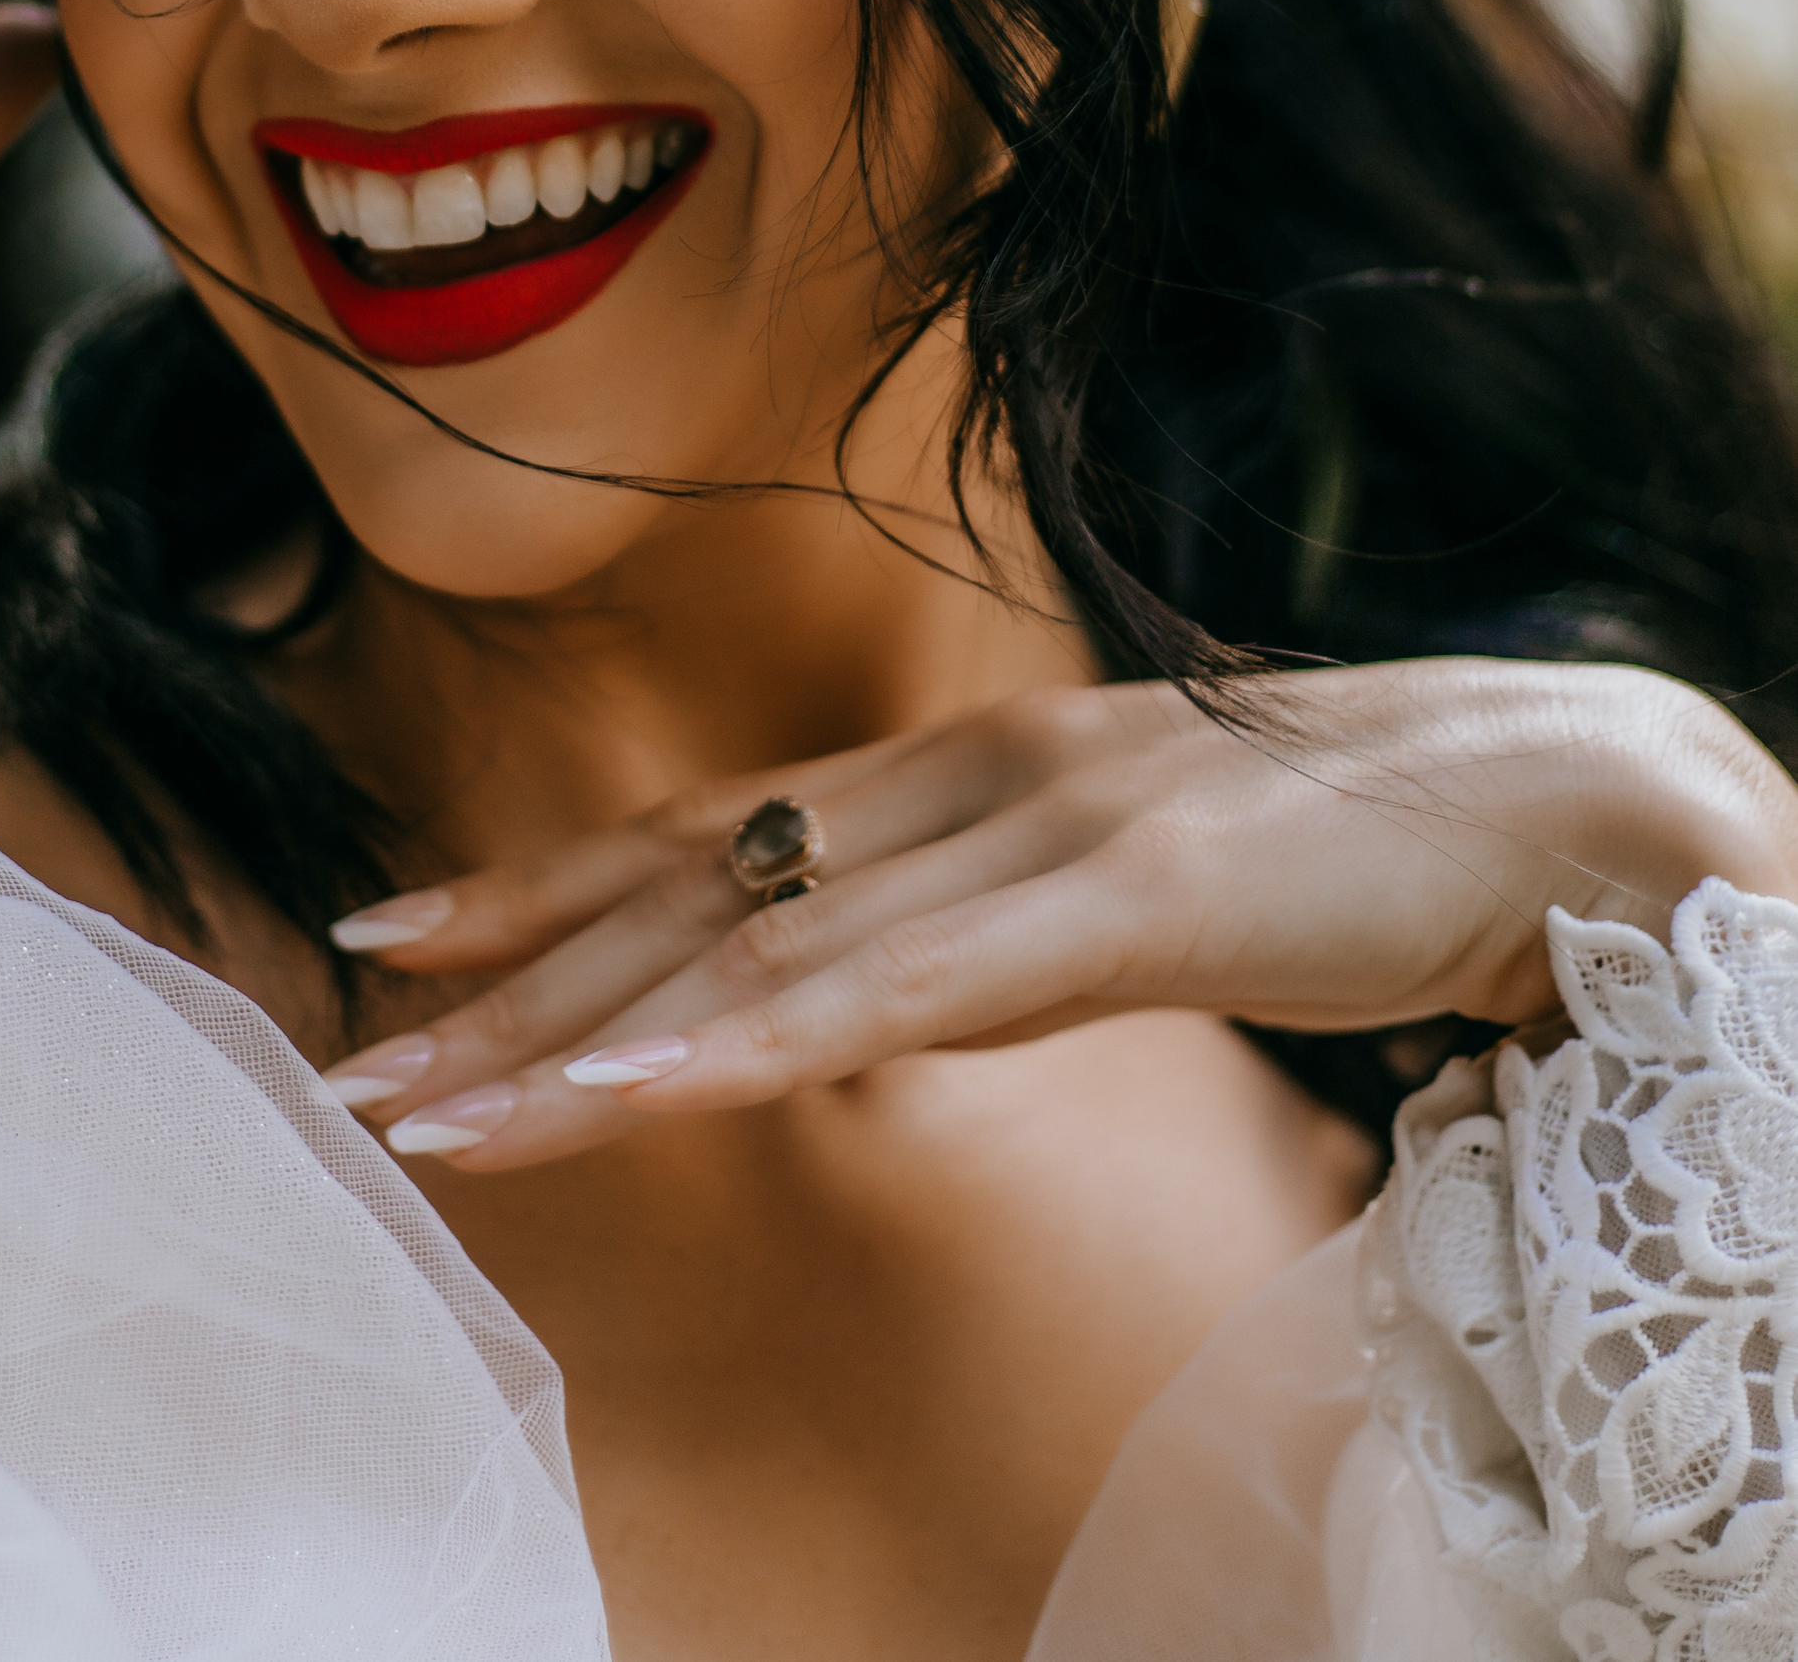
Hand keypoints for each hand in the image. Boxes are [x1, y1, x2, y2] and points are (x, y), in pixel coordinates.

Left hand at [321, 658, 1797, 1168]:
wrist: (1535, 795)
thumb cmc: (1326, 848)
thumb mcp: (1112, 886)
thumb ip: (981, 929)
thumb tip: (873, 999)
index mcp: (958, 771)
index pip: (704, 833)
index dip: (541, 881)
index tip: (391, 929)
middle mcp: (963, 779)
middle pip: (692, 890)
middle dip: (508, 977)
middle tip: (346, 1048)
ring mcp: (1031, 830)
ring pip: (759, 949)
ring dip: (582, 1035)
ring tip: (432, 1110)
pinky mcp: (1118, 899)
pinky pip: (899, 993)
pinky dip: (752, 1042)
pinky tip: (637, 1087)